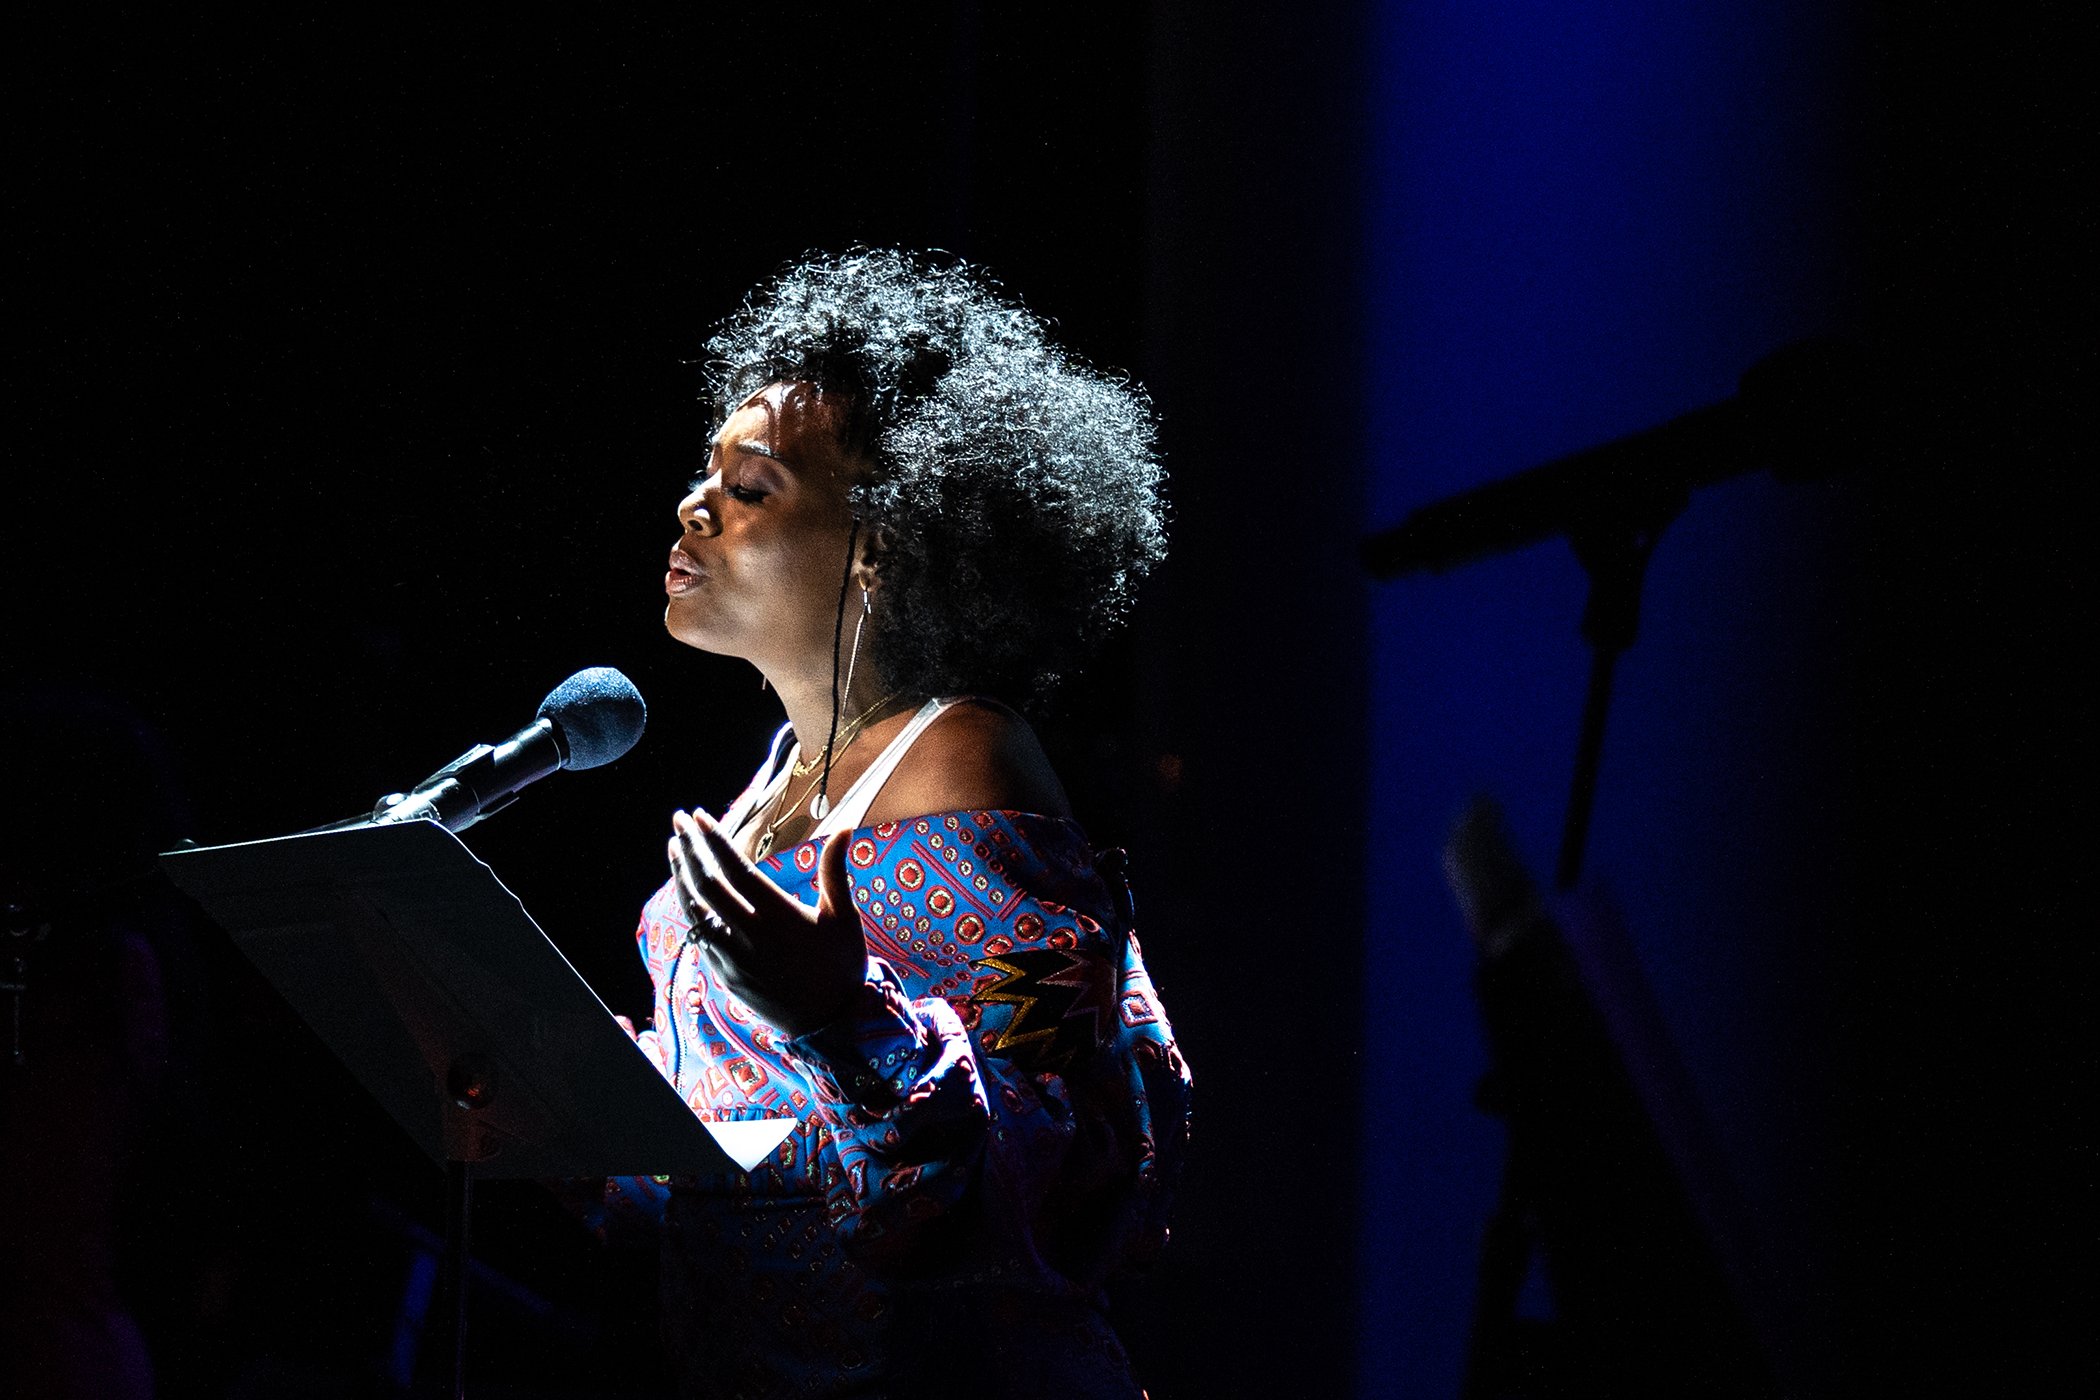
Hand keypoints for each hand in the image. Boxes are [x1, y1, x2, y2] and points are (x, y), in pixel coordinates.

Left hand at [667, 807, 866, 1036]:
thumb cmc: (842, 965)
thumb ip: (835, 872)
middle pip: (708, 885)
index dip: (714, 840)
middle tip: (679, 820)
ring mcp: (733, 958)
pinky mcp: (725, 976)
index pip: (736, 869)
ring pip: (695, 912)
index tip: (699, 816)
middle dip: (689, 849)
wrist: (832, 1024)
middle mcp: (751, 936)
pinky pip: (698, 937)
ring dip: (680, 877)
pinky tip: (685, 892)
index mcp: (780, 916)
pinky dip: (688, 910)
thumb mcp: (844, 918)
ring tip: (674, 847)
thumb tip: (846, 828)